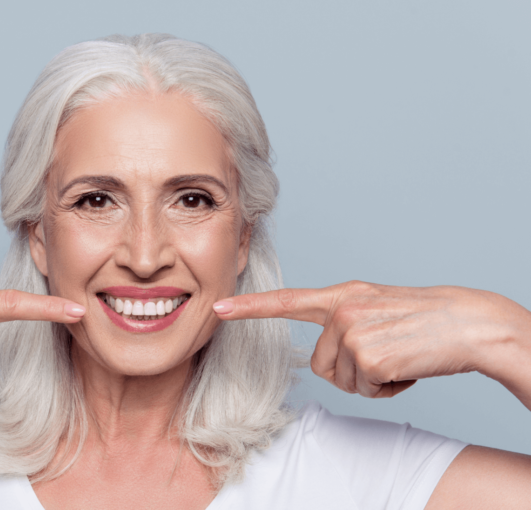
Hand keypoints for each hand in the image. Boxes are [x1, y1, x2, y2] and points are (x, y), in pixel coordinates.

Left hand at [213, 281, 530, 398]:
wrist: (466, 322)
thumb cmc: (423, 320)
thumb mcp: (376, 309)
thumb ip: (345, 323)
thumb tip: (324, 357)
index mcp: (342, 296)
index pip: (288, 301)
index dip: (251, 308)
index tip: (219, 308)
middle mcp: (341, 309)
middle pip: (320, 364)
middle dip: (351, 372)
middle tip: (385, 355)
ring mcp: (352, 330)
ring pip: (342, 380)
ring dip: (371, 380)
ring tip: (398, 357)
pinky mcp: (366, 354)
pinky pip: (366, 389)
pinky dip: (388, 388)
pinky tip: (406, 367)